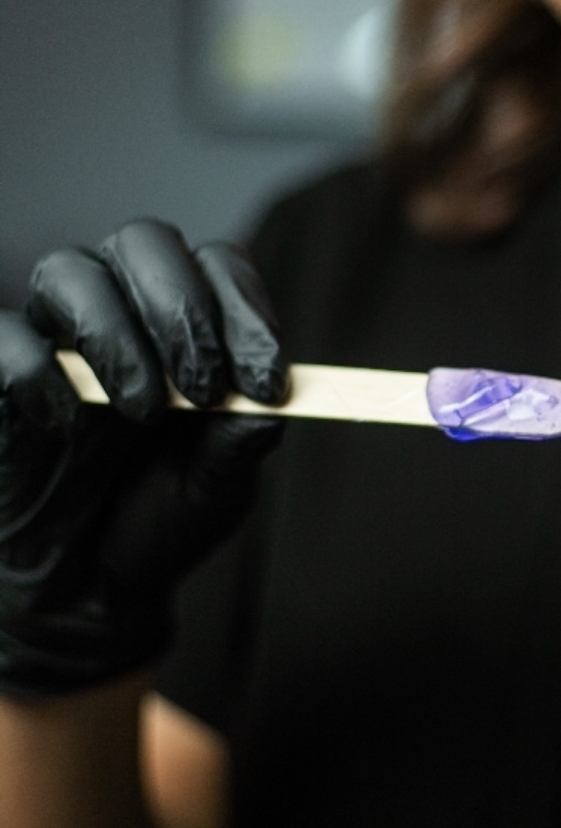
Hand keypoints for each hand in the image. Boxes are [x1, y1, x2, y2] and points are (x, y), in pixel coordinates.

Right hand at [0, 220, 288, 697]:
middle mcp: (124, 312)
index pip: (220, 266)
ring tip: (144, 413)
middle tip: (205, 389)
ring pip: (69, 270)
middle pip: (146, 241)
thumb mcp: (217, 488)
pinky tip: (67, 425)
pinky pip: (3, 337)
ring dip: (118, 336)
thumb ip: (239, 445)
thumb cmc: (162, 518)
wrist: (89, 586)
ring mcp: (57, 338)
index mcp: (190, 326)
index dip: (248, 310)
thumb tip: (267, 408)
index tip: (267, 381)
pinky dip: (38, 372)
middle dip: (183, 310)